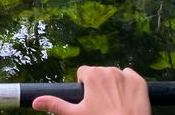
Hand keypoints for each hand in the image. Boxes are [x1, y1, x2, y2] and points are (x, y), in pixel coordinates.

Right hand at [32, 66, 149, 114]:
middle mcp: (109, 69)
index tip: (87, 100)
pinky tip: (126, 100)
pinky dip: (127, 85)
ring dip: (112, 86)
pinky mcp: (140, 81)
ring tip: (114, 106)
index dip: (84, 87)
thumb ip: (55, 104)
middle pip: (99, 74)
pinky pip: (130, 77)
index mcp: (92, 74)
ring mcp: (125, 75)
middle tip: (100, 106)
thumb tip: (35, 101)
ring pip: (114, 76)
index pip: (83, 73)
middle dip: (98, 86)